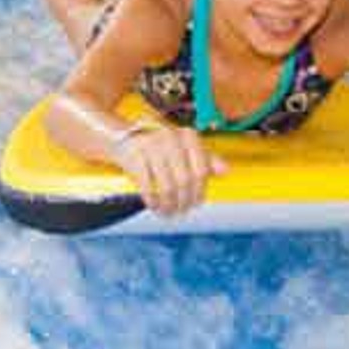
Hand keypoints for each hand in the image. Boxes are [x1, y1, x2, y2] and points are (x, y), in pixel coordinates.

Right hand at [111, 125, 227, 216]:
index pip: (201, 170)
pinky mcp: (134, 156)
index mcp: (187, 136)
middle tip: (181, 211)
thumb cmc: (158, 146)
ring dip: (168, 204)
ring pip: (167, 186)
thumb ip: (205, 158)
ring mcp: (151, 146)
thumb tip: (225, 170)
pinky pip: (147, 186)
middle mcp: (171, 137)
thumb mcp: (183, 148)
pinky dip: (152, 200)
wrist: (123, 137)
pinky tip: (154, 206)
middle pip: (184, 180)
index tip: (196, 203)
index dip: (200, 191)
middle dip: (184, 201)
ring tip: (168, 212)